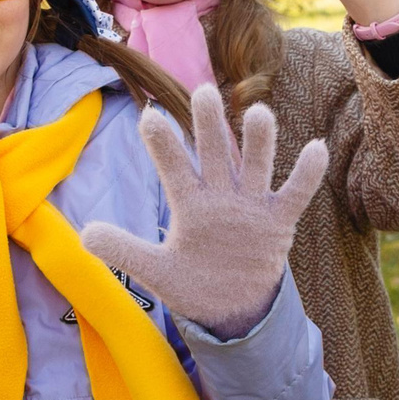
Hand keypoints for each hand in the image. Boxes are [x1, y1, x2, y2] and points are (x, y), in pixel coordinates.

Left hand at [80, 84, 327, 339]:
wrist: (232, 308)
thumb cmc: (192, 282)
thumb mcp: (155, 270)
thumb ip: (124, 250)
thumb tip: (83, 234)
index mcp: (190, 203)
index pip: (173, 167)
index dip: (163, 144)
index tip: (149, 117)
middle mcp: (220, 196)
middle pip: (215, 153)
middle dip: (209, 125)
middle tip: (203, 91)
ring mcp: (251, 206)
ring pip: (255, 165)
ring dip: (258, 142)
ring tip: (259, 112)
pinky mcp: (278, 221)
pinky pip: (295, 193)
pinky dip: (306, 174)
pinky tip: (315, 148)